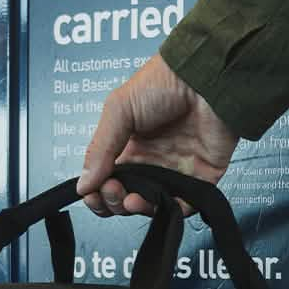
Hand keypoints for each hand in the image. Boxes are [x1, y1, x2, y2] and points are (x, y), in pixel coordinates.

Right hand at [76, 54, 239, 216]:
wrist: (205, 78)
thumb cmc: (163, 83)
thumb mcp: (119, 109)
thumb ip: (100, 149)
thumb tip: (83, 184)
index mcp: (129, 146)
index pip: (107, 180)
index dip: (97, 192)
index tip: (92, 194)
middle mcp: (151, 162)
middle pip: (126, 197)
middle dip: (114, 201)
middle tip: (113, 190)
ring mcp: (175, 171)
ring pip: (152, 205)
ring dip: (137, 209)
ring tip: (131, 199)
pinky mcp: (201, 178)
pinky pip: (185, 205)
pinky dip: (169, 211)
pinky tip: (155, 202)